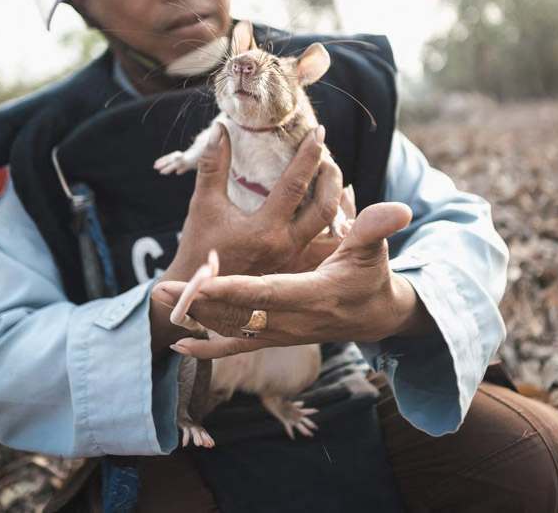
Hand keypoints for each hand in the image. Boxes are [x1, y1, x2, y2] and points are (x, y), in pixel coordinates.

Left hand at [151, 202, 435, 359]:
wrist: (375, 317)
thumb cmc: (371, 276)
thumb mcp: (374, 249)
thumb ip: (375, 227)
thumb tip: (398, 207)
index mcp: (314, 295)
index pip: (268, 293)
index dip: (235, 290)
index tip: (204, 282)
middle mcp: (294, 321)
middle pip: (239, 314)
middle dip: (199, 302)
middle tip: (162, 289)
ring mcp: (281, 334)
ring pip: (231, 329)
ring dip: (193, 317)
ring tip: (158, 300)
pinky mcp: (274, 338)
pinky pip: (236, 348)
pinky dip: (207, 350)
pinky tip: (179, 345)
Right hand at [165, 123, 343, 280]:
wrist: (201, 296)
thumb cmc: (199, 249)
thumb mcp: (203, 205)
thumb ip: (213, 166)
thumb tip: (221, 129)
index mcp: (263, 231)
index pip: (294, 185)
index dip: (307, 155)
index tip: (317, 132)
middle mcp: (285, 247)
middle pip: (324, 206)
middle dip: (330, 175)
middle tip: (327, 153)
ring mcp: (295, 261)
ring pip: (331, 226)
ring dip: (335, 197)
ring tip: (331, 174)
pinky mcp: (298, 269)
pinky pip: (326, 243)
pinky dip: (334, 222)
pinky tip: (333, 205)